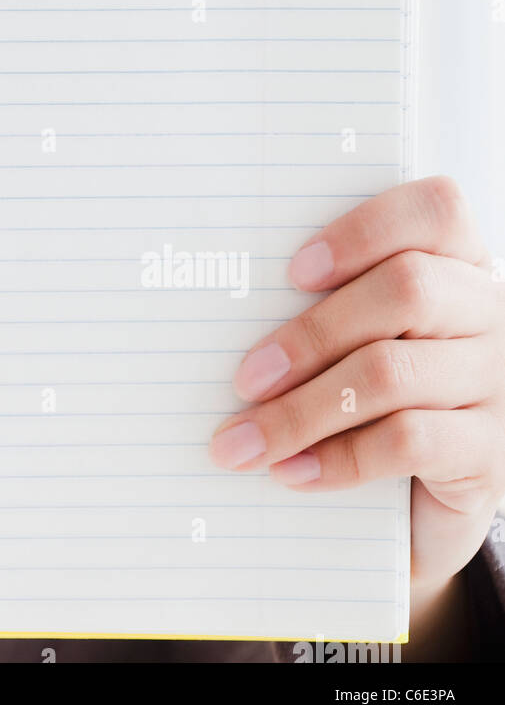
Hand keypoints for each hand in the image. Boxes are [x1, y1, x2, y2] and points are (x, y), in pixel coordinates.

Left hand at [210, 176, 502, 652]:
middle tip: (244, 378)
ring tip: (244, 440)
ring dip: (302, 410)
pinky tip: (292, 471)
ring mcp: (497, 382)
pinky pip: (409, 443)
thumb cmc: (378, 387)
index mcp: (459, 261)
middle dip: (310, 334)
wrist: (427, 493)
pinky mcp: (492, 454)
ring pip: (393, 373)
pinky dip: (337, 458)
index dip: (365, 231)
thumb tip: (226, 314)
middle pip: (407, 290)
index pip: (435, 211)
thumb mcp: (362, 334)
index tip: (294, 271)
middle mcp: (490, 312)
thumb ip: (324, 305)